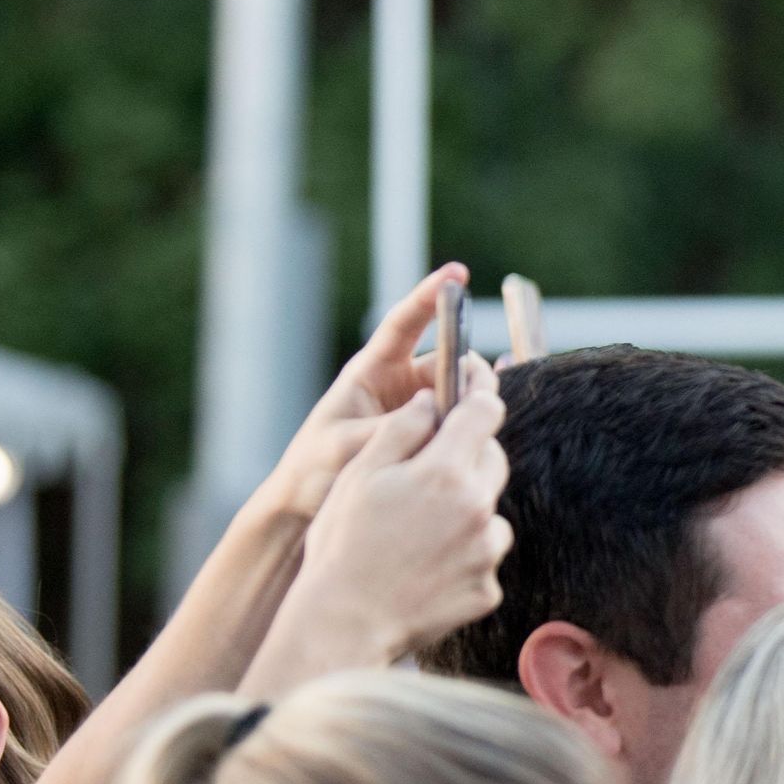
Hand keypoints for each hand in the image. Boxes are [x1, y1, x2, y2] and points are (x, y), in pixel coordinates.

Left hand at [228, 262, 472, 550]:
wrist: (305, 508)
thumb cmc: (314, 471)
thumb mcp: (348, 446)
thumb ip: (392, 429)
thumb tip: (437, 419)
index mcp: (371, 372)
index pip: (405, 324)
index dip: (431, 297)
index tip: (458, 275)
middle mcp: (398, 387)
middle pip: (448, 364)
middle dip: (470, 374)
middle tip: (479, 399)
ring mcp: (414, 414)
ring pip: (459, 398)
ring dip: (472, 409)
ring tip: (474, 432)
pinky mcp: (425, 441)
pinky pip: (457, 428)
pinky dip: (469, 433)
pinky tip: (478, 447)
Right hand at [261, 355, 511, 672]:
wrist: (346, 623)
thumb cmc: (344, 543)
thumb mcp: (361, 473)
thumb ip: (401, 428)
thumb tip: (430, 400)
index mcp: (447, 471)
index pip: (485, 411)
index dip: (479, 389)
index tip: (475, 380)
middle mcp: (478, 508)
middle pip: (493, 459)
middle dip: (468, 453)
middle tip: (428, 468)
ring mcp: (487, 553)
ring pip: (490, 511)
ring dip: (466, 508)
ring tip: (418, 529)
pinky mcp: (488, 590)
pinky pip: (483, 557)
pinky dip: (463, 555)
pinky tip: (425, 565)